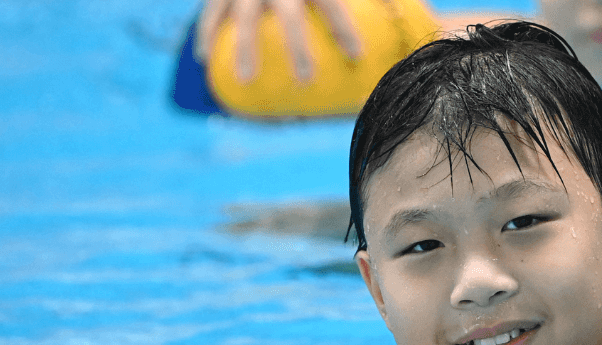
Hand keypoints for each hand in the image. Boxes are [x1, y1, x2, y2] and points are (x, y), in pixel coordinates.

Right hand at [195, 0, 365, 82]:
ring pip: (243, 17)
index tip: (357, 56)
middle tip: (307, 79)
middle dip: (297, 47)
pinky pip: (211, 10)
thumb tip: (397, 12)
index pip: (330, 4)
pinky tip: (205, 59)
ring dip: (244, 50)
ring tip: (246, 80)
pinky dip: (206, 33)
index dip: (343, 29)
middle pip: (289, 15)